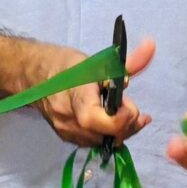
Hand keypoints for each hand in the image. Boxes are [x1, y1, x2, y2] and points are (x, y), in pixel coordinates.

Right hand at [34, 35, 155, 148]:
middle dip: (127, 124)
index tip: (129, 104)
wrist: (34, 78)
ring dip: (119, 130)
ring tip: (122, 112)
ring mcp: (67, 132)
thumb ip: (129, 62)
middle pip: (108, 135)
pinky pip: (94, 142)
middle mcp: (69, 119)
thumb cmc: (66, 66)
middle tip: (129, 107)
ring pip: (104, 142)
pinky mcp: (67, 138)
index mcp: (77, 96)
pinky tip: (111, 120)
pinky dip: (107, 134)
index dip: (122, 118)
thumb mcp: (99, 61)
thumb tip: (152, 45)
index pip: (100, 120)